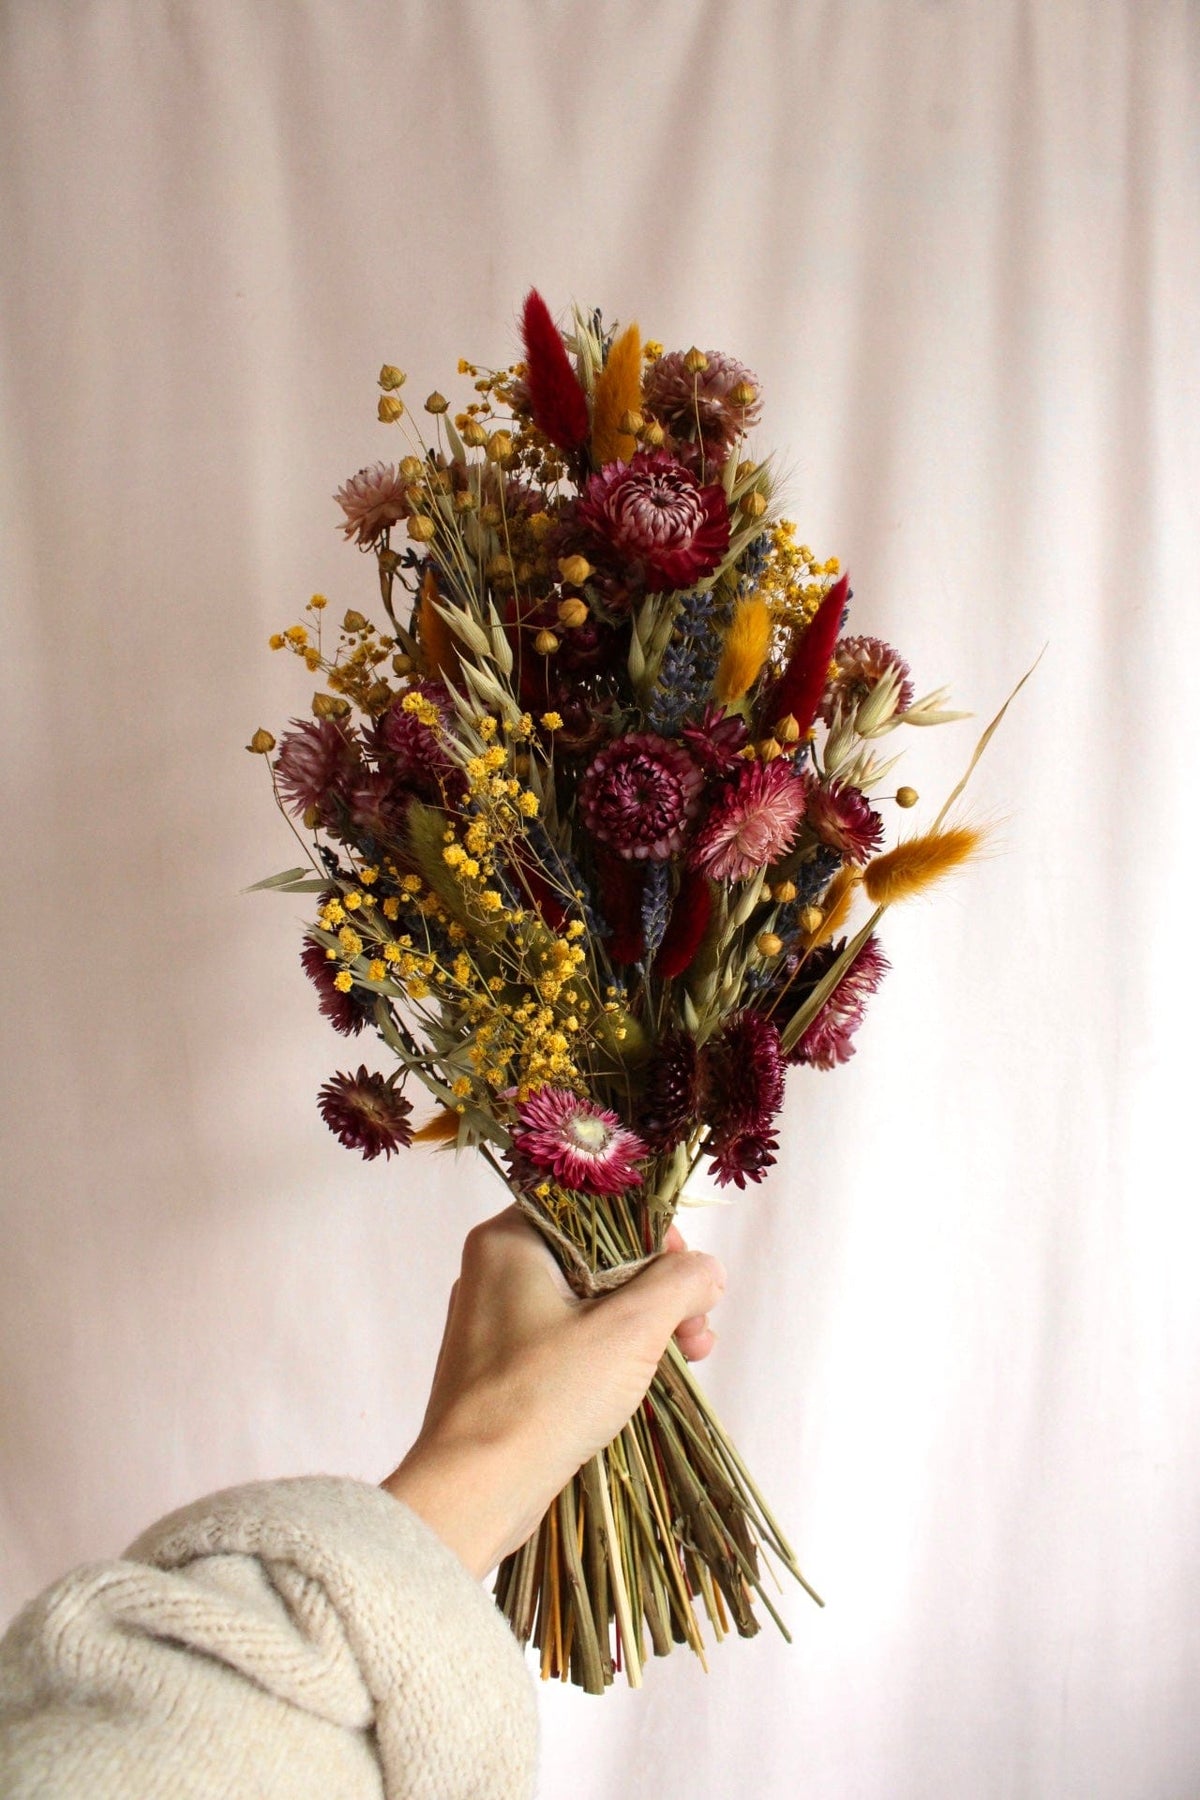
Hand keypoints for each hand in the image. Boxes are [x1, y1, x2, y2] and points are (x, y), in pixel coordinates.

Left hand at [381, 1206, 724, 1577]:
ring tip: (689, 1357)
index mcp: (509, 1240)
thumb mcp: (628, 1330)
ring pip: (588, 1301)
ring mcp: (496, 1323)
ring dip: (644, 1323)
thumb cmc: (543, 1397)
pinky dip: (612, 1352)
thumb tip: (708, 1269)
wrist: (473, 1491)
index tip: (687, 1273)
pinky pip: (569, 1341)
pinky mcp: (504, 1370)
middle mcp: (495, 1271)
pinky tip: (648, 1378)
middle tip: (698, 1328)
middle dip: (659, 1289)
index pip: (595, 1205)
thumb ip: (678, 1284)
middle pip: (598, 1255)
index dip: (652, 1233)